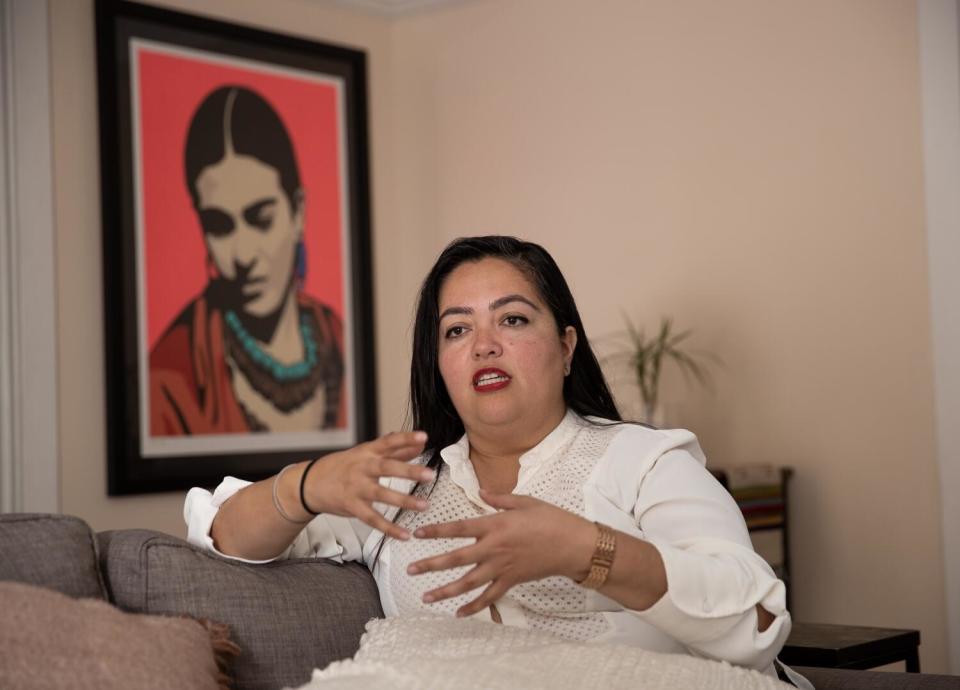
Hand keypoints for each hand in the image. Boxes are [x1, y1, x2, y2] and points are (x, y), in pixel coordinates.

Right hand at [303, 432, 434, 540]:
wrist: (310, 483)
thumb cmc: (344, 466)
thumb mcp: (367, 453)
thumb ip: (396, 449)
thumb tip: (422, 442)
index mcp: (367, 452)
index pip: (388, 441)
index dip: (405, 438)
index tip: (424, 436)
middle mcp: (362, 468)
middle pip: (387, 467)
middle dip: (409, 471)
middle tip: (430, 475)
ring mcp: (356, 488)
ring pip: (381, 494)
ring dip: (404, 500)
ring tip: (424, 505)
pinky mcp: (352, 506)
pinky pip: (372, 519)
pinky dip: (389, 528)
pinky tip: (405, 535)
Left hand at [406, 489, 596, 616]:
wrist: (574, 545)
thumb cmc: (551, 519)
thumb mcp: (525, 501)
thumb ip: (499, 499)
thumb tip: (481, 493)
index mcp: (495, 525)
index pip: (458, 528)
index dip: (436, 531)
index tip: (417, 533)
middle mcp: (494, 549)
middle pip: (456, 559)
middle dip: (431, 565)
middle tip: (410, 570)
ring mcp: (502, 568)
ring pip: (468, 583)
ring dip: (445, 590)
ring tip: (425, 597)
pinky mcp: (511, 581)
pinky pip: (489, 598)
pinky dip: (474, 607)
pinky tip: (458, 613)